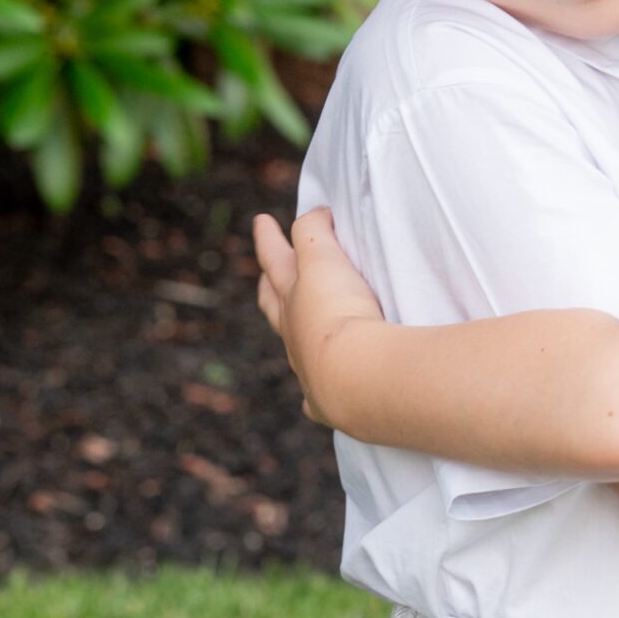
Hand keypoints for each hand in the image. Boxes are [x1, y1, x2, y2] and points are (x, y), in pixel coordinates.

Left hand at [252, 207, 383, 425]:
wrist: (356, 377)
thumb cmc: (343, 314)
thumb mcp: (328, 261)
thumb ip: (316, 233)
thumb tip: (317, 215)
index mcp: (293, 297)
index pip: (275, 260)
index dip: (269, 238)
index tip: (262, 220)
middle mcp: (294, 333)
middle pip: (272, 303)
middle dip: (267, 286)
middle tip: (263, 275)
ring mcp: (306, 369)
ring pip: (291, 348)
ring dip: (292, 336)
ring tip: (293, 331)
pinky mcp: (325, 402)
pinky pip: (313, 399)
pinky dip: (312, 396)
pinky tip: (312, 400)